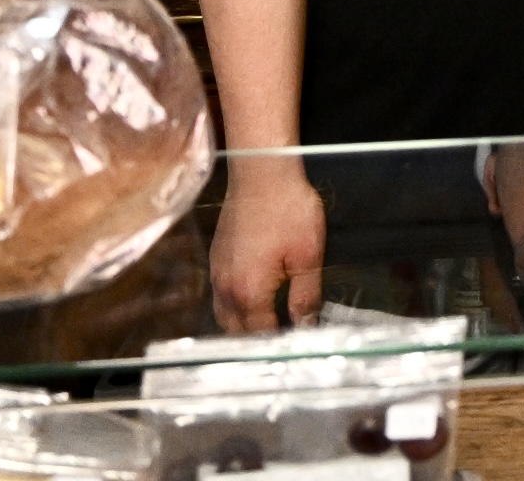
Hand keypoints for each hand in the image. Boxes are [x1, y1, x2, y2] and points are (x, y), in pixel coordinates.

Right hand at [210, 157, 327, 330]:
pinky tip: (251, 300)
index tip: (293, 350)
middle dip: (256, 341)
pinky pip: (219, 295)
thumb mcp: (307, 256)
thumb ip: (305, 296)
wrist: (262, 174)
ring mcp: (216, 272)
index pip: (261, 334)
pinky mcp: (216, 257)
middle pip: (236, 331)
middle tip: (280, 343)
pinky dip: (233, 307)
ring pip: (224, 315)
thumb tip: (306, 327)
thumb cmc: (289, 211)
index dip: (278, 345)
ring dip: (242, 326)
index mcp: (249, 292)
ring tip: (266, 327)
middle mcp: (225, 288)